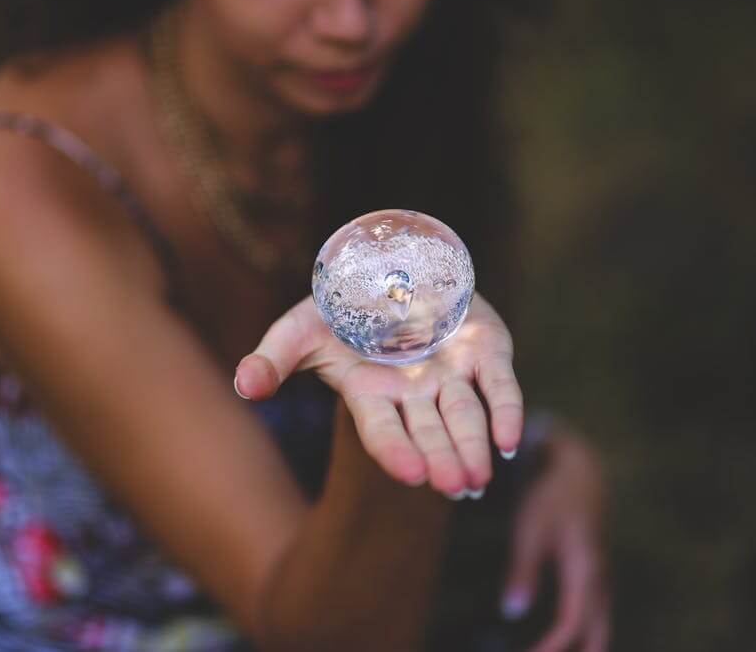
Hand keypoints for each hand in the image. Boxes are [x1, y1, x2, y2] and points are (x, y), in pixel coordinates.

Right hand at [234, 292, 523, 496]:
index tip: (412, 474)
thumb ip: (272, 359)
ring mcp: (452, 374)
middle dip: (441, 459)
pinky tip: (511, 440)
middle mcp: (414, 392)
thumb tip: (245, 385)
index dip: (396, 450)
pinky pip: (499, 385)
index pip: (383, 430)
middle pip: (429, 432)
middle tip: (453, 485)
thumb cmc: (341, 308)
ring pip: (466, 417)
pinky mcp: (485, 351)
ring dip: (473, 447)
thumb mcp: (299, 329)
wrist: (392, 270)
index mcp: (371, 394)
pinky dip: (506, 410)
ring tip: (479, 478)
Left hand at [500, 428, 609, 651]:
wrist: (580, 469)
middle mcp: (599, 578)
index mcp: (584, 571)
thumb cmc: (551, 497)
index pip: (572, 623)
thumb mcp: (530, 530)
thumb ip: (522, 571)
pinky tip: (569, 636)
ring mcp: (602, 575)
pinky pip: (598, 611)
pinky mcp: (597, 570)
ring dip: (586, 645)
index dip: (551, 646)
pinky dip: (587, 630)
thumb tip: (511, 613)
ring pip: (602, 623)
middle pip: (597, 632)